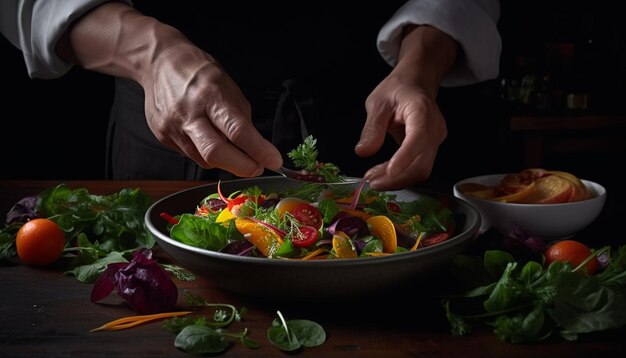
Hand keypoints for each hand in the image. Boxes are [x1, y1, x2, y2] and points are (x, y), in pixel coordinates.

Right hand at [143, 44, 282, 176]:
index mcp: (211, 95)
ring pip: (205, 160)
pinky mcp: (163, 137)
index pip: (238, 130)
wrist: (159, 63)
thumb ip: (241, 118)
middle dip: (242, 167)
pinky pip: (192, 155)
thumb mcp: (229, 87)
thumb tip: (255, 147)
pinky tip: (207, 138)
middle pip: (216, 153)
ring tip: (232, 149)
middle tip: (257, 168)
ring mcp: (173, 127)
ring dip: (226, 161)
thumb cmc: (200, 73)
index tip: (274, 160)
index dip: (258, 150)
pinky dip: (206, 153)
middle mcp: (190, 113)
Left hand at [355, 74, 446, 189]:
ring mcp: (435, 140)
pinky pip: (418, 167)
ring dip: (397, 180)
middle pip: (421, 163)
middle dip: (396, 177)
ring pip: (420, 170)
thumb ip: (372, 128)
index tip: (389, 172)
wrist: (415, 85)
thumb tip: (363, 151)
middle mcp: (434, 127)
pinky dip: (401, 175)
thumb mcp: (377, 103)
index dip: (405, 157)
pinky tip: (383, 174)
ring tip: (374, 179)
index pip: (418, 137)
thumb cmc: (398, 90)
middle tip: (371, 181)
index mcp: (422, 110)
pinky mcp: (430, 149)